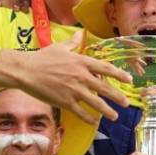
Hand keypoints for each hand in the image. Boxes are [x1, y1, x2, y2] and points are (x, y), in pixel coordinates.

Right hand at [0, 31, 130, 122]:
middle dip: (118, 97)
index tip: (129, 80)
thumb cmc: (42, 58)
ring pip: (96, 103)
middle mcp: (81, 76)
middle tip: (127, 103)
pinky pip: (81, 112)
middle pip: (105, 88)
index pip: (106, 68)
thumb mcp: (60, 47)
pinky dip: (89, 118)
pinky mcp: (65, 102)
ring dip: (108, 111)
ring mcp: (74, 90)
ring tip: (115, 116)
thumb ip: (73, 42)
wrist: (26, 71)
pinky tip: (95, 122)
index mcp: (81, 62)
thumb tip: (80, 33)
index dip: (119, 75)